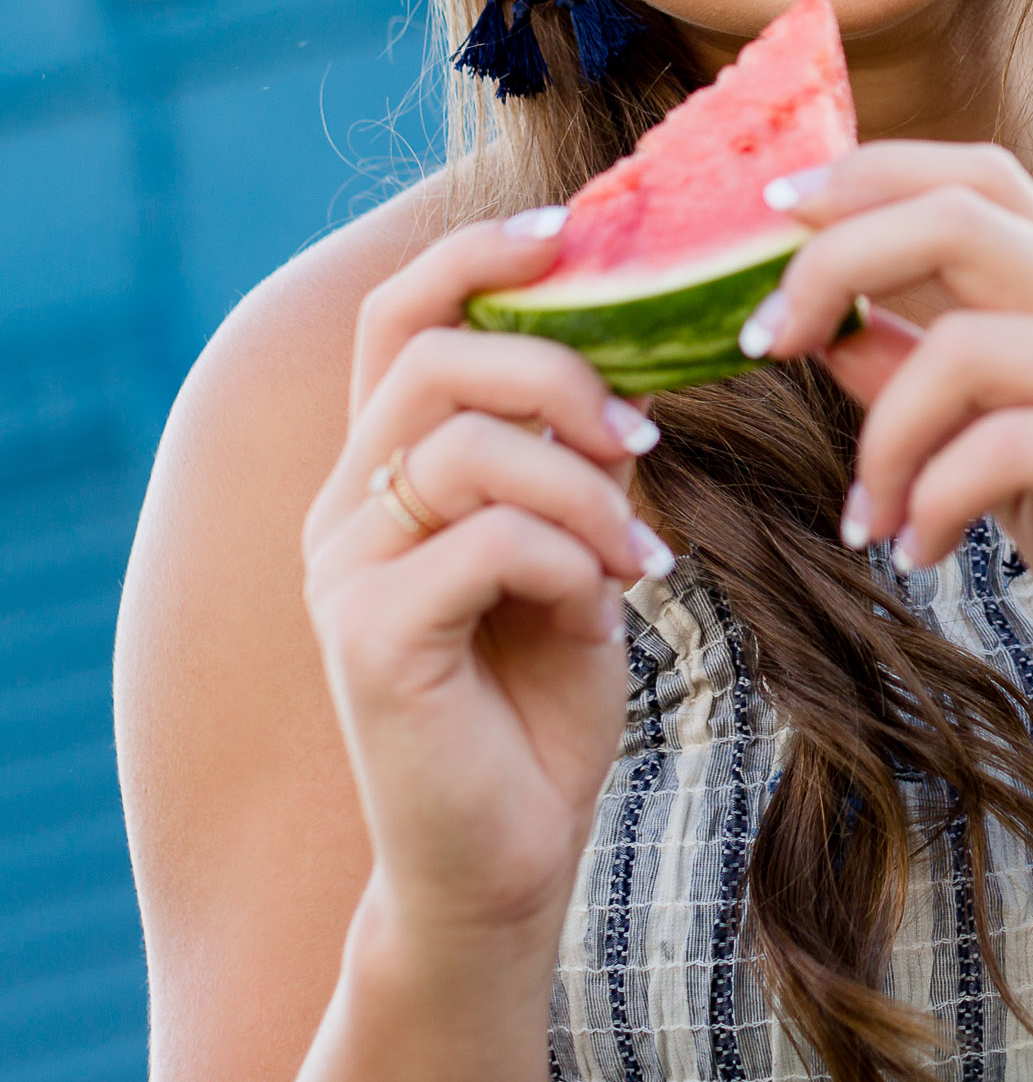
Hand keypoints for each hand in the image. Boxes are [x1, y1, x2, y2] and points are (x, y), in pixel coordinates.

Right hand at [301, 212, 669, 948]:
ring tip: (634, 551)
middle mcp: (344, 504)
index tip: (567, 233)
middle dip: (558, 375)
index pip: (395, 318)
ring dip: (582, 488)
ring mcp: (343, 569)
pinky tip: (605, 604)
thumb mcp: (575, 539)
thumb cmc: (542, 686)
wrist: (507, 849)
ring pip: (468, 449)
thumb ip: (572, 451)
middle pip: (433, 360)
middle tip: (640, 437)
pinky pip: (486, 541)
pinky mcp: (365, 637)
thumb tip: (632, 346)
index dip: (472, 256)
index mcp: (385, 465)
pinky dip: (571, 557)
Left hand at [750, 143, 1032, 720]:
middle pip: (959, 216)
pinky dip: (938, 499)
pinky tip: (923, 553)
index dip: (864, 174)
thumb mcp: (1016, 462)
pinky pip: (1015, 448)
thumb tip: (830, 332)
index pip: (973, 177)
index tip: (764, 223)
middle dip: (834, 260)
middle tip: (765, 342)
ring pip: (968, 343)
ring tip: (867, 517)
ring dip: (881, 437)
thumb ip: (933, 390)